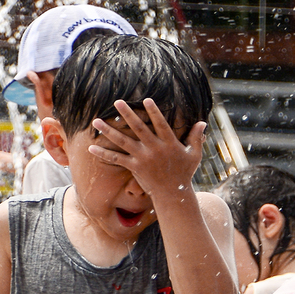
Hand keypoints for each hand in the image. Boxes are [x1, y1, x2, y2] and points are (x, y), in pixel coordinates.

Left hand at [88, 98, 206, 201]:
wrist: (174, 194)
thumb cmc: (184, 173)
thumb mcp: (194, 155)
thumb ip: (196, 137)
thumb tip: (203, 122)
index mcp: (169, 144)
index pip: (161, 124)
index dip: (154, 112)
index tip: (146, 99)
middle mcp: (155, 149)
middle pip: (138, 128)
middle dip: (127, 114)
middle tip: (117, 102)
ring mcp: (143, 158)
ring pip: (123, 141)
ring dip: (108, 131)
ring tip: (96, 121)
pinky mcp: (135, 167)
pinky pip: (116, 159)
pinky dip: (104, 154)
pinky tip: (91, 147)